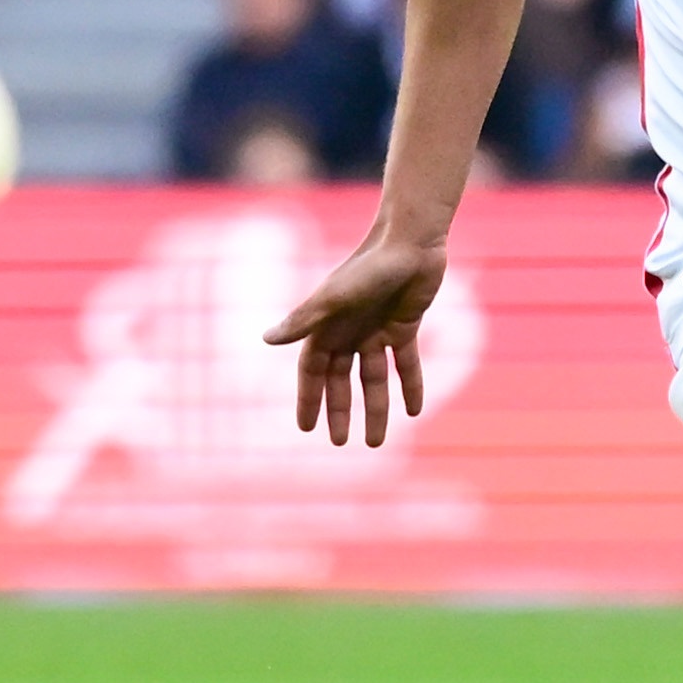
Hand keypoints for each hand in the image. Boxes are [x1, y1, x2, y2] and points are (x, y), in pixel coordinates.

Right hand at [263, 229, 449, 444]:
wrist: (409, 241)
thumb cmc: (368, 266)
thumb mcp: (334, 297)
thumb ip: (304, 320)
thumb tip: (267, 340)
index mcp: (326, 326)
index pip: (312, 371)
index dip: (309, 398)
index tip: (306, 428)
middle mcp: (349, 331)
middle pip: (340, 380)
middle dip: (339, 410)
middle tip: (341, 442)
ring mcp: (376, 330)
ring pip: (373, 378)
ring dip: (375, 408)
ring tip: (375, 441)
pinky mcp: (404, 326)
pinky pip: (406, 363)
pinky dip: (410, 386)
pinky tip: (414, 411)